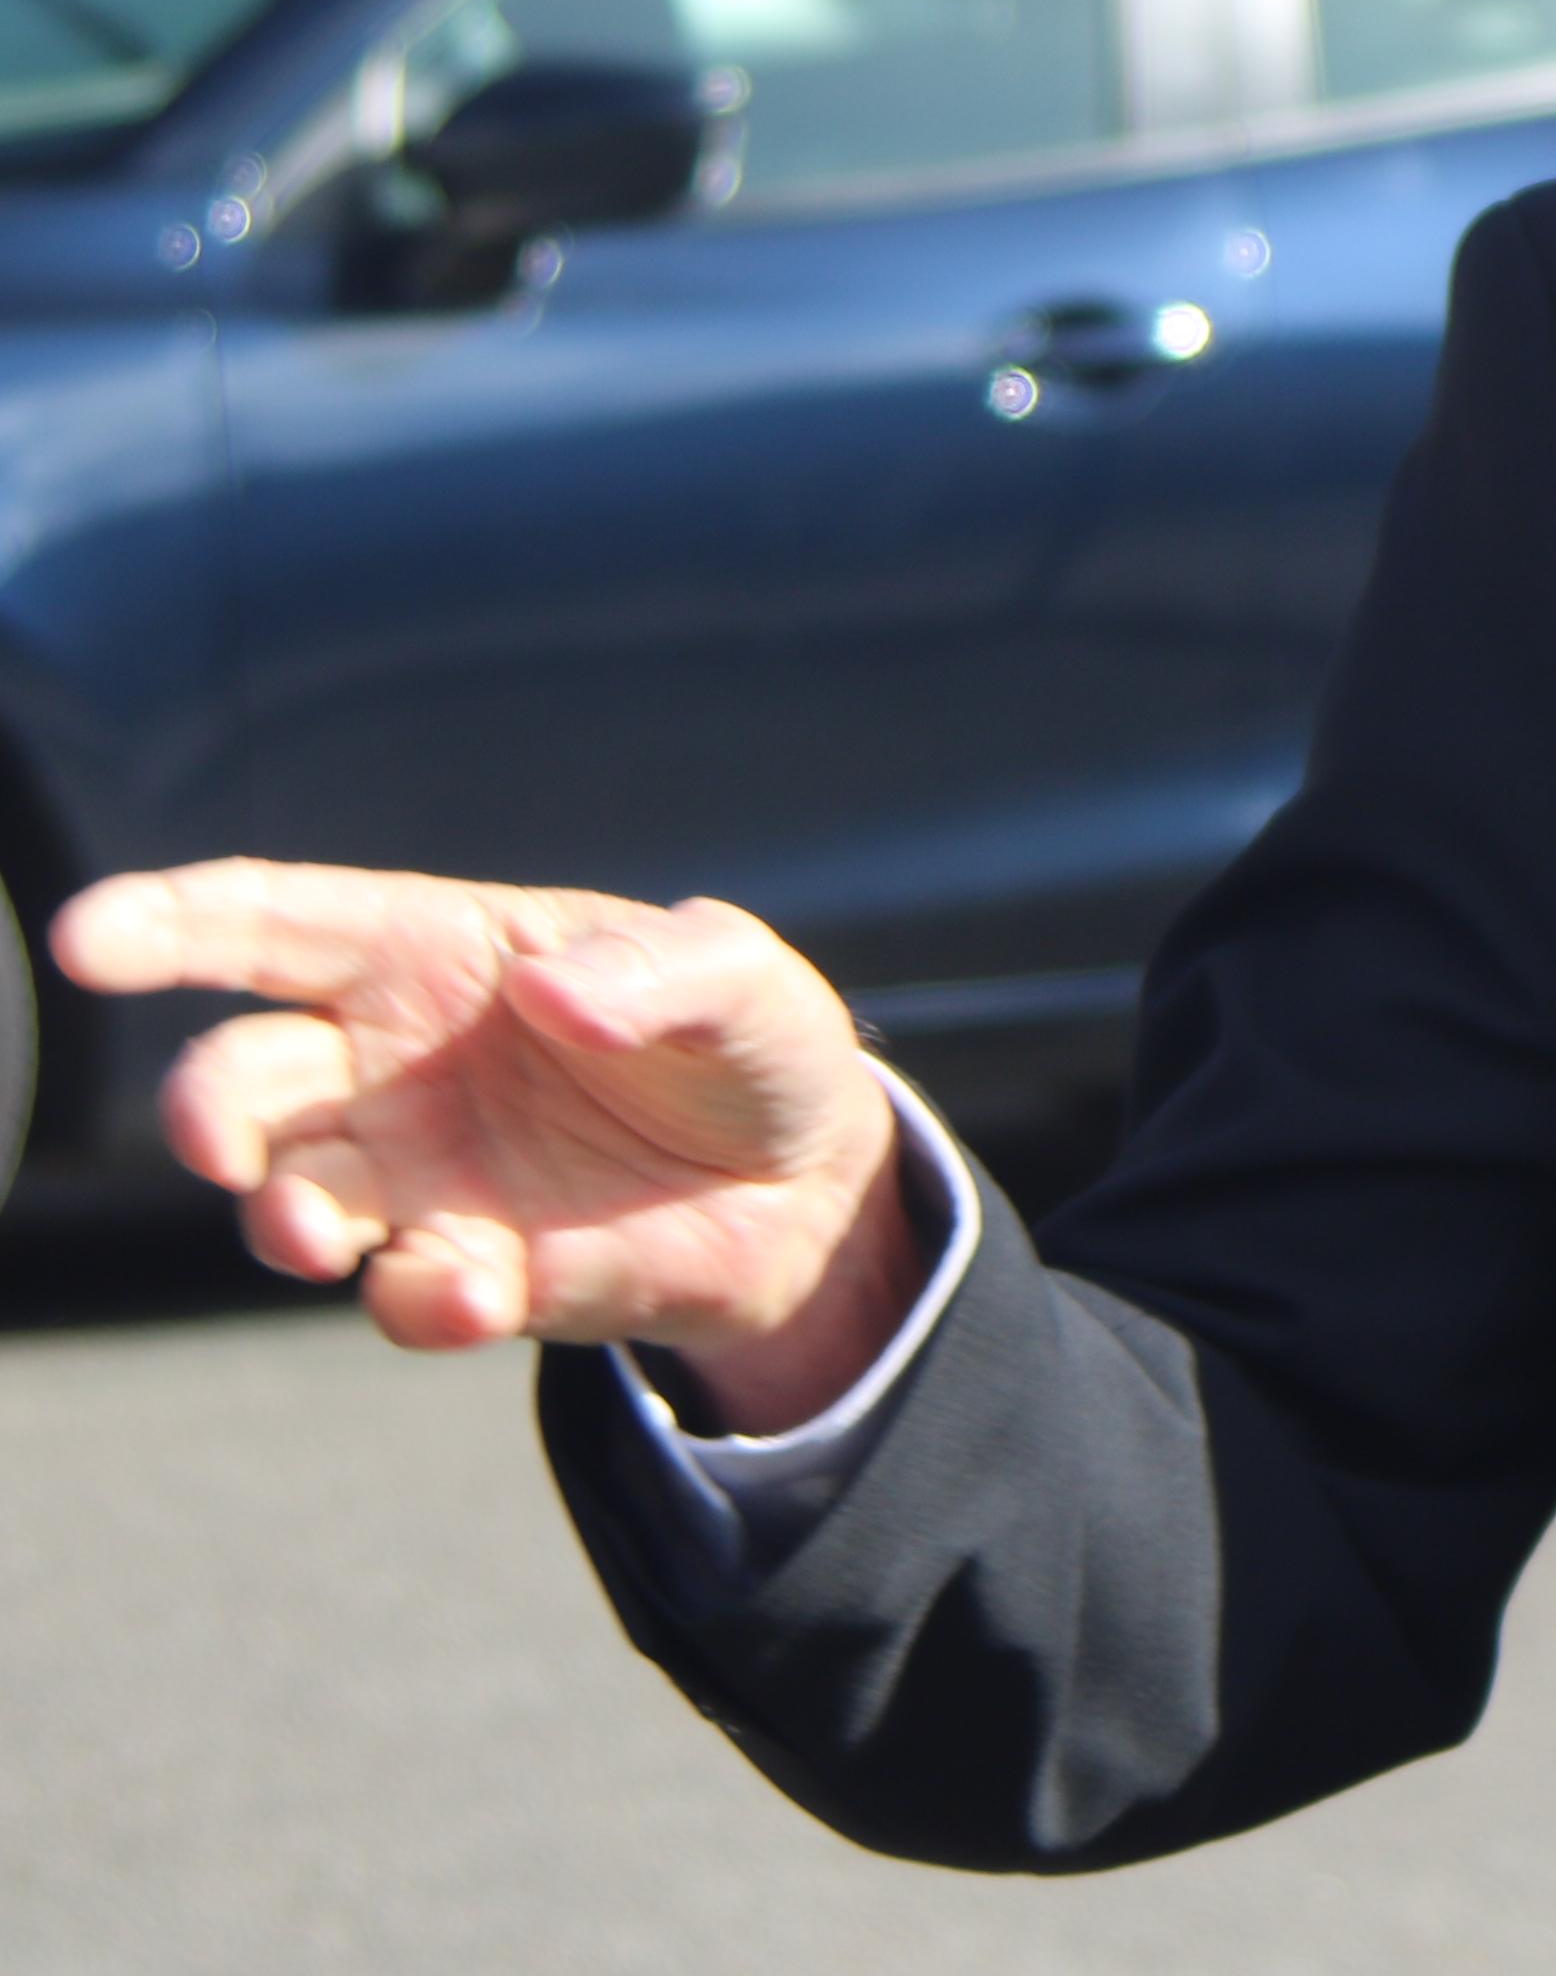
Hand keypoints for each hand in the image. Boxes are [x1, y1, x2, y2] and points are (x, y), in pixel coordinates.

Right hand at [47, 862, 920, 1426]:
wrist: (806, 1187)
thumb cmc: (747, 1042)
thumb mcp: (741, 978)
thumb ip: (663, 967)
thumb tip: (549, 993)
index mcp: (438, 952)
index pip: (275, 925)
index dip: (171, 924)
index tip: (84, 938)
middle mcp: (391, 1068)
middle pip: (244, 1079)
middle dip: (210, 1111)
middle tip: (225, 1147)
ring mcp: (414, 1178)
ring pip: (290, 1200)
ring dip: (286, 1219)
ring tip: (318, 1233)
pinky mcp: (461, 1273)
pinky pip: (399, 1294)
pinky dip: (420, 1296)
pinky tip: (477, 1288)